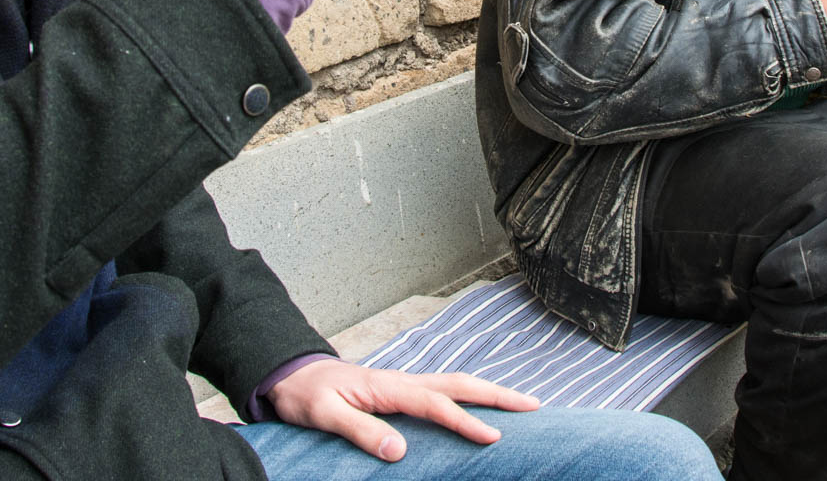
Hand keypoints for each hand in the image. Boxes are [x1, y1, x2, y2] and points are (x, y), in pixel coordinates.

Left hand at [265, 358, 539, 461]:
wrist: (292, 376)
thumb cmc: (307, 396)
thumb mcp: (326, 416)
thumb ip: (361, 431)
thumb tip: (399, 450)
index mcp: (388, 387)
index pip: (436, 405)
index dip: (466, 421)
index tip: (494, 437)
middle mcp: (402, 382)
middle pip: (458, 384)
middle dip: (497, 395)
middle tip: (534, 406)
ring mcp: (403, 385)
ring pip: (454, 385)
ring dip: (488, 393)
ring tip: (521, 405)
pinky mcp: (399, 393)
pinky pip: (442, 393)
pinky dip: (468, 397)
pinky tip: (479, 409)